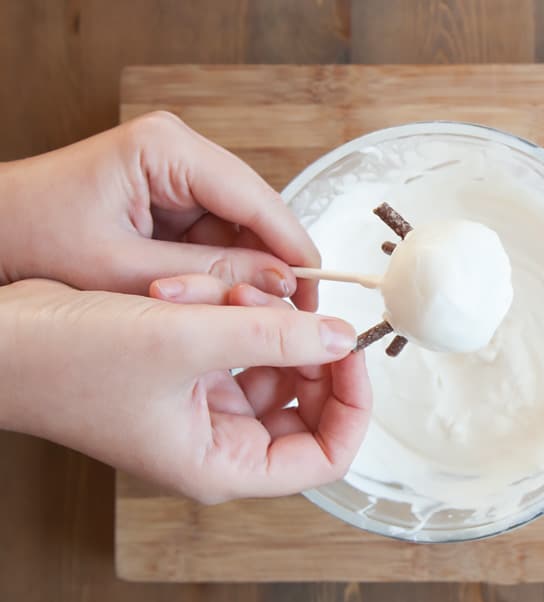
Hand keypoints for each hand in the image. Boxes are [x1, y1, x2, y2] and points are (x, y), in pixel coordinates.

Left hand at [0, 111, 319, 310]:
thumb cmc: (30, 239)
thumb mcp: (125, 272)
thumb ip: (210, 277)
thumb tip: (282, 282)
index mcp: (165, 149)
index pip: (257, 198)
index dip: (293, 248)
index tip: (317, 291)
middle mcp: (178, 150)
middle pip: (256, 210)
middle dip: (269, 263)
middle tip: (286, 315)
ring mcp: (176, 171)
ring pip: (241, 226)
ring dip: (244, 271)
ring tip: (242, 315)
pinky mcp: (172, 193)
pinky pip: (217, 233)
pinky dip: (220, 269)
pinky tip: (218, 300)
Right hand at [0, 279, 370, 502]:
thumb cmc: (67, 360)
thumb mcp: (183, 340)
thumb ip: (274, 336)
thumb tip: (342, 338)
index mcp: (223, 463)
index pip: (326, 455)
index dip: (352, 403)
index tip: (351, 348)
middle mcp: (219, 442)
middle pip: (306, 402)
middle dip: (299, 345)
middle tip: (279, 301)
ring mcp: (203, 407)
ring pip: (271, 362)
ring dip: (258, 318)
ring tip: (221, 289)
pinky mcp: (187, 373)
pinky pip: (236, 341)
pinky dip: (228, 311)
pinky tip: (197, 289)